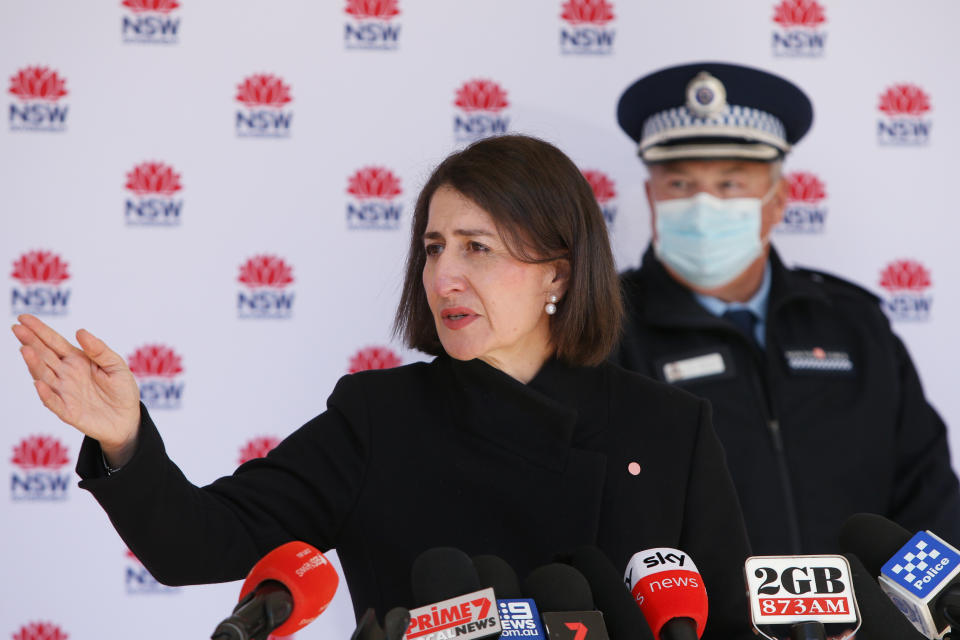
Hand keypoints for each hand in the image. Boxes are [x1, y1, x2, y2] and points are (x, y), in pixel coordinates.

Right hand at [12, 314, 140, 465]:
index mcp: (77, 360)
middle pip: (44, 356)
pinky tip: (39, 383)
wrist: (127, 419)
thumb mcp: (116, 366)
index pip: (54, 342)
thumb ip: (99, 350)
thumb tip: (80, 332)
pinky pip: (53, 402)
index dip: (40, 331)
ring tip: (25, 349)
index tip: (24, 318)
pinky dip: (46, 394)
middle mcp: (66, 374)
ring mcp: (64, 392)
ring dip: (34, 364)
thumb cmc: (121, 390)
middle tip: (17, 328)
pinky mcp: (67, 411)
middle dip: (30, 342)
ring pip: (44, 376)